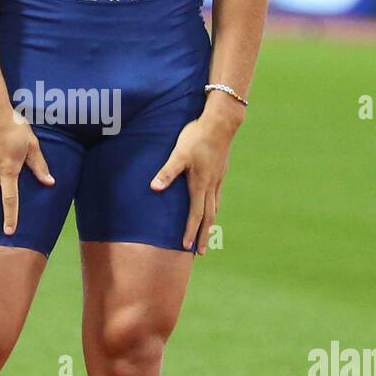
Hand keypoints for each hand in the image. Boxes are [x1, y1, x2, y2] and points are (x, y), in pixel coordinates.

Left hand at [149, 111, 237, 254]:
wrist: (221, 123)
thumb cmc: (196, 137)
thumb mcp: (178, 154)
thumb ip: (167, 172)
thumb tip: (154, 188)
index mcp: (200, 185)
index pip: (195, 215)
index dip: (190, 232)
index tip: (187, 248)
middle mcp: (211, 186)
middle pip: (208, 217)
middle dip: (204, 235)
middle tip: (201, 253)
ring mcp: (218, 179)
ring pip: (214, 207)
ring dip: (210, 223)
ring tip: (207, 234)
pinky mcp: (221, 172)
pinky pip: (217, 196)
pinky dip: (214, 207)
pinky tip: (212, 206)